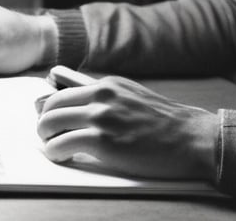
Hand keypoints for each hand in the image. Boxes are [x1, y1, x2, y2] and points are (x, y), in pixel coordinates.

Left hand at [37, 75, 218, 180]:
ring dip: (46, 139)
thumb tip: (61, 78)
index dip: (49, 110)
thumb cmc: (162, 121)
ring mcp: (102, 117)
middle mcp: (102, 96)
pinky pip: (62, 145)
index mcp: (107, 85)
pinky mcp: (104, 141)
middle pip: (51, 106)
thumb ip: (98, 90)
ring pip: (50, 123)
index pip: (60, 91)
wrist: (191, 138)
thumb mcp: (129, 95)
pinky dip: (55, 153)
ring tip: (55, 149)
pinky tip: (63, 158)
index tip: (49, 122)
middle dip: (44, 124)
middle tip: (50, 138)